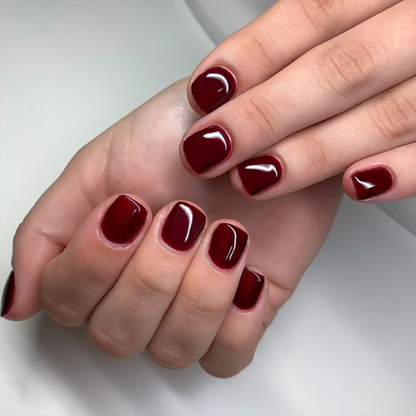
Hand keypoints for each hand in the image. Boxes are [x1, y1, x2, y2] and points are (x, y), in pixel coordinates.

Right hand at [3, 79, 341, 376]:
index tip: (129, 208)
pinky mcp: (245, 311)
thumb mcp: (103, 162)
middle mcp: (144, 289)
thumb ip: (48, 228)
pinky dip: (236, 322)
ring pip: (172, 350)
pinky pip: (228, 358)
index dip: (93, 264)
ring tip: (224, 231)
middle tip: (181, 215)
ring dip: (198, 291)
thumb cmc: (183, 136)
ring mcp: (195, 304)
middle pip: (118, 336)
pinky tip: (248, 273)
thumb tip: (18, 303)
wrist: (258, 129)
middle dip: (151, 274)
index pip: (67, 303)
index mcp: (103, 257)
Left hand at [182, 0, 414, 202]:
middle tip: (212, 148)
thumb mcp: (361, 12)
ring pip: (388, 114)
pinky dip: (405, 170)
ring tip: (256, 177)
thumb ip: (313, 35)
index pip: (314, 13)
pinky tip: (355, 185)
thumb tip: (235, 79)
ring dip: (314, 152)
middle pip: (341, 69)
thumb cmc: (396, 28)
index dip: (255, 54)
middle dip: (267, 114)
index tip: (206, 91)